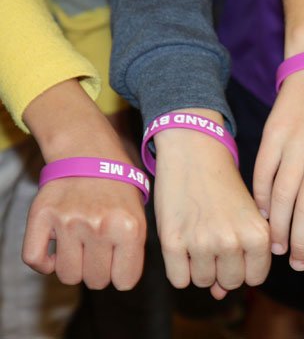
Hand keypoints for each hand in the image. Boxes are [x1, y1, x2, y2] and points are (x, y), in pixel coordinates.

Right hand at [21, 79, 146, 289]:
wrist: (90, 152)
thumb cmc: (119, 187)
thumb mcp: (139, 214)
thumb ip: (134, 248)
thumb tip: (122, 279)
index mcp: (128, 227)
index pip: (124, 281)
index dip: (123, 276)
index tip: (120, 265)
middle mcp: (98, 226)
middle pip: (95, 281)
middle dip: (99, 272)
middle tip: (100, 254)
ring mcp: (68, 222)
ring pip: (67, 275)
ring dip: (74, 267)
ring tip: (81, 249)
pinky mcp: (41, 216)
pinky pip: (34, 259)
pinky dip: (44, 262)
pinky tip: (57, 251)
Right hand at [153, 110, 270, 299]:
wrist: (194, 151)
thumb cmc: (223, 183)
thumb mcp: (245, 215)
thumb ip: (243, 254)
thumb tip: (221, 294)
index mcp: (258, 234)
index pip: (255, 277)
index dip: (245, 266)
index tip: (237, 249)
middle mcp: (232, 241)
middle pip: (230, 282)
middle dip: (224, 269)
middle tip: (216, 243)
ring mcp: (201, 242)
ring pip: (204, 281)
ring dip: (201, 267)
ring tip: (200, 238)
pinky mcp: (172, 241)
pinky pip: (179, 279)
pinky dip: (180, 269)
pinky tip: (183, 244)